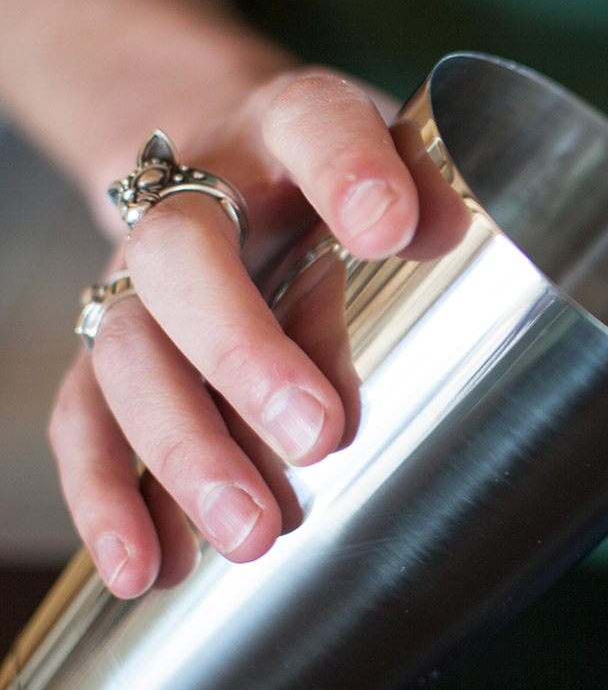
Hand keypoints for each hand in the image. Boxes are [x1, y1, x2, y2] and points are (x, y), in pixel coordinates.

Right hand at [50, 66, 454, 597]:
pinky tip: (151, 566)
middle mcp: (195, 197)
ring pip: (126, 352)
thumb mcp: (403, 160)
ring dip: (181, 449)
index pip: (311, 123)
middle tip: (319, 437)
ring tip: (251, 533)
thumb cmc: (348, 178)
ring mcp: (141, 277)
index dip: (345, 171)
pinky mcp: (113, 348)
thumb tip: (442, 231)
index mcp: (286, 126)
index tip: (392, 228)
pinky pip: (84, 417)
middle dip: (244, 355)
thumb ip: (428, 190)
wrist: (234, 158)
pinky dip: (109, 498)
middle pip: (182, 259)